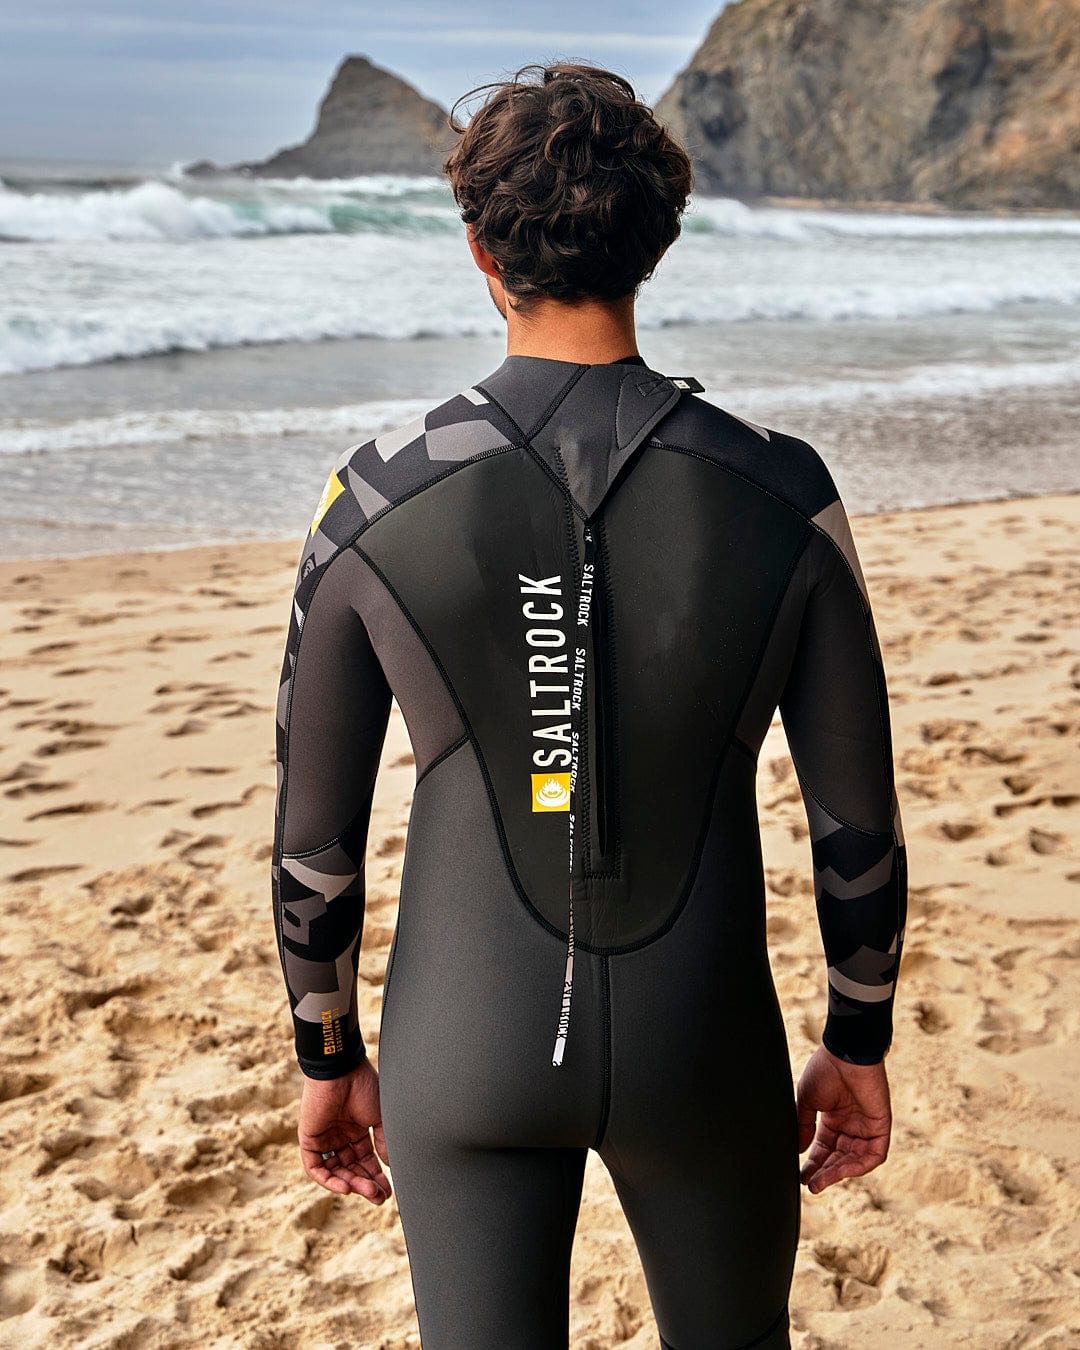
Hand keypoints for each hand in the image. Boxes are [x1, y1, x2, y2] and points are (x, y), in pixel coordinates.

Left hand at [297, 1056, 392, 1202]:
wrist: (342, 1071)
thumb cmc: (363, 1087)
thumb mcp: (380, 1117)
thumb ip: (383, 1142)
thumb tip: (390, 1166)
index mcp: (357, 1129)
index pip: (365, 1160)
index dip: (376, 1176)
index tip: (388, 1192)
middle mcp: (340, 1136)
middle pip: (351, 1168)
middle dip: (365, 1184)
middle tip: (379, 1197)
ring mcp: (324, 1138)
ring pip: (335, 1171)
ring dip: (350, 1183)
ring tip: (367, 1191)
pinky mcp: (309, 1139)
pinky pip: (315, 1167)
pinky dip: (328, 1179)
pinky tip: (346, 1187)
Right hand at [796, 1045, 890, 1193]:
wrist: (845, 1053)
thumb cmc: (825, 1069)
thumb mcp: (807, 1100)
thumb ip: (804, 1125)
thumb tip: (799, 1150)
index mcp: (833, 1118)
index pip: (823, 1148)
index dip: (813, 1163)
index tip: (800, 1176)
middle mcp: (850, 1125)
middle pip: (838, 1157)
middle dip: (824, 1172)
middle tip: (810, 1184)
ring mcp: (866, 1126)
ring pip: (854, 1160)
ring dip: (838, 1172)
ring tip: (820, 1181)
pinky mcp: (880, 1126)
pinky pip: (873, 1154)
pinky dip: (859, 1165)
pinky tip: (841, 1171)